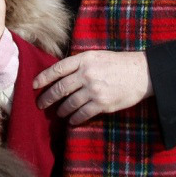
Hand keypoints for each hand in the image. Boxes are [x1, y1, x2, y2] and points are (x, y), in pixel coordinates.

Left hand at [33, 50, 153, 124]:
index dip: (43, 77)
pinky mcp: (102, 103)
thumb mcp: (96, 56)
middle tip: (41, 104)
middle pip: (60, 88)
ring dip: (61, 110)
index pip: (57, 69)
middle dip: (48, 97)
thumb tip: (61, 74)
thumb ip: (79, 64)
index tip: (34, 85)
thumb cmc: (118, 63)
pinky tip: (71, 120)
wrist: (140, 73)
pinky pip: (83, 114)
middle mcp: (87, 74)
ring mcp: (94, 90)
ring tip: (58, 113)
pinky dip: (74, 119)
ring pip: (70, 103)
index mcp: (84, 59)